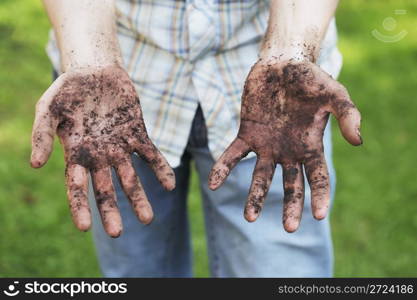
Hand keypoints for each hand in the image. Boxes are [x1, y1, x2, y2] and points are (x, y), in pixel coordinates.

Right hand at [31, 65, 174, 236]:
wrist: (95, 71)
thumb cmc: (68, 90)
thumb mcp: (48, 108)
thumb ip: (42, 134)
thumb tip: (35, 164)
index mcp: (76, 154)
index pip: (77, 187)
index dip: (79, 206)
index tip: (84, 227)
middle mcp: (99, 156)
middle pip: (105, 189)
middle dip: (111, 210)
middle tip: (117, 233)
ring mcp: (120, 147)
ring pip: (130, 178)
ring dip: (139, 197)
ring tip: (148, 219)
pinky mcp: (137, 134)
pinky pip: (150, 155)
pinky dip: (160, 169)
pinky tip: (169, 185)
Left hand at [209, 59, 360, 231]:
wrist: (281, 63)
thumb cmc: (311, 78)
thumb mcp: (335, 94)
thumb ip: (348, 115)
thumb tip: (358, 142)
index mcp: (310, 146)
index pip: (318, 177)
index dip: (320, 196)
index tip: (320, 215)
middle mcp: (288, 151)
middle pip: (291, 184)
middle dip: (290, 206)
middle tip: (289, 229)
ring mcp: (266, 145)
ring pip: (261, 176)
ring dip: (255, 196)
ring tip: (249, 218)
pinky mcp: (246, 134)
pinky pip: (233, 156)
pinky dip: (223, 169)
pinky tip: (212, 184)